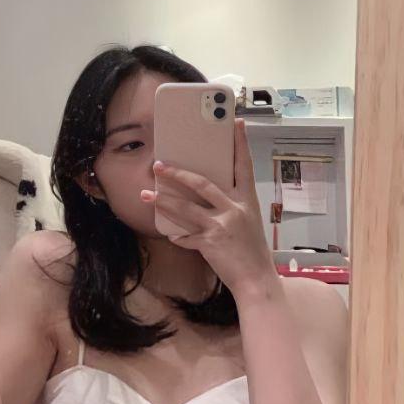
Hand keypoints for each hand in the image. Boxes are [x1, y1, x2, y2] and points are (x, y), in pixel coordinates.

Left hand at [141, 119, 277, 297]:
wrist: (257, 279)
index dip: (239, 144)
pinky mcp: (209, 243)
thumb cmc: (253, 250)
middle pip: (202, 183)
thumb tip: (211, 193)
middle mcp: (235, 209)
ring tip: (146, 192)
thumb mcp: (249, 221)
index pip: (244, 166)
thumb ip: (232, 205)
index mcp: (248, 201)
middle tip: (159, 164)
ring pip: (185, 208)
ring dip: (163, 200)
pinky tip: (168, 233)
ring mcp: (221, 226)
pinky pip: (185, 235)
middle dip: (178, 174)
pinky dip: (176, 234)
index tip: (236, 123)